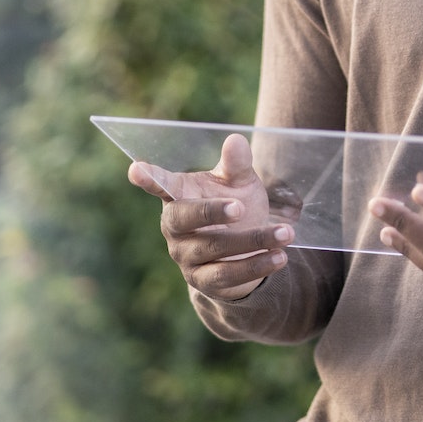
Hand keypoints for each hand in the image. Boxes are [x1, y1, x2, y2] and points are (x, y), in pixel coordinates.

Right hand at [130, 132, 293, 302]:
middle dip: (211, 212)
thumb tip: (235, 140)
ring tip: (285, 233)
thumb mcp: (238, 183)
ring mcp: (186, 256)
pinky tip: (279, 256)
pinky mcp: (203, 281)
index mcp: (179, 196)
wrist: (245, 251)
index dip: (149, 178)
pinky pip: (228, 275)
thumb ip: (236, 164)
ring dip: (253, 241)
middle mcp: (175, 228)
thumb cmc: (235, 206)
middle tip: (240, 207)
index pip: (161, 184)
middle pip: (184, 218)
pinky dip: (256, 265)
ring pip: (215, 248)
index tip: (136, 170)